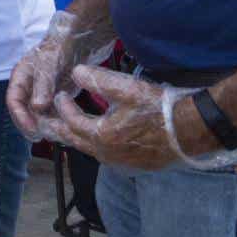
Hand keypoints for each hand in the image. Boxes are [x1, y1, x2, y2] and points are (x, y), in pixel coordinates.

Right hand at [5, 11, 111, 139]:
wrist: (81, 38)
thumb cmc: (61, 46)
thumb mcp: (50, 63)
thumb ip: (43, 84)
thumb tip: (37, 107)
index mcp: (22, 75)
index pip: (14, 100)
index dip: (20, 117)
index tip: (32, 131)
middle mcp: (29, 85)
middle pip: (24, 110)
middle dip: (31, 124)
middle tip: (43, 138)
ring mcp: (42, 90)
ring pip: (38, 113)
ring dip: (45, 124)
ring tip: (56, 136)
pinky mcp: (55, 94)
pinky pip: (52, 111)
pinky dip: (56, 120)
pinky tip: (65, 128)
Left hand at [42, 66, 236, 171]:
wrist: (192, 130)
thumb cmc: (159, 108)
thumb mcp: (127, 88)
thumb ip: (97, 79)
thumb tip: (74, 72)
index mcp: (103, 136)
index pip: (72, 122)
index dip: (63, 108)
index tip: (59, 95)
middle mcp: (108, 154)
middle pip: (75, 142)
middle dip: (59, 130)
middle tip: (44, 124)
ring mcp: (121, 162)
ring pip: (90, 150)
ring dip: (76, 139)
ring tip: (66, 129)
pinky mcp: (134, 164)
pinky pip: (106, 156)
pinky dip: (94, 145)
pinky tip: (96, 138)